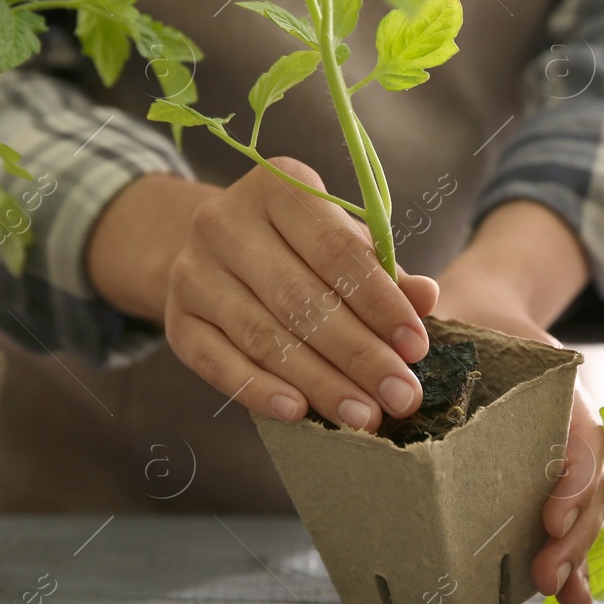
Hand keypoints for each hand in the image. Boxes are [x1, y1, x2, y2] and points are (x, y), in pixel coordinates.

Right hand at [156, 158, 438, 429]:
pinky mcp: (177, 320)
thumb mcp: (341, 241)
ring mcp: (193, 272)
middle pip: (301, 299)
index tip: (416, 348)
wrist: (213, 250)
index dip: (380, 302)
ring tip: (364, 416)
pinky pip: (219, 363)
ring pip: (263, 336)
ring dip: (319, 382)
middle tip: (401, 397)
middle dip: (358, 354)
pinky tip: (298, 414)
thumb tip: (426, 297)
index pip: (335, 250)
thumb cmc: (296, 245)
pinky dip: (259, 390)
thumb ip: (382, 270)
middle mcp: (225, 222)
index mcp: (277, 187)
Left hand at [434, 201, 603, 603]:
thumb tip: (424, 294)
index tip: (549, 514)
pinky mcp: (540, 476)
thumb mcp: (447, 302)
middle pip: (589, 481)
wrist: (483, 312)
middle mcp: (563, 421)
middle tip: (546, 574)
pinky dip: (569, 558)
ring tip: (556, 592)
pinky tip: (565, 598)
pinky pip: (562, 519)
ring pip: (584, 506)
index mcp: (551, 382)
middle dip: (575, 532)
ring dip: (575, 552)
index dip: (571, 477)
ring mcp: (558, 451)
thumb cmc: (462, 312)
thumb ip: (427, 301)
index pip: (577, 434)